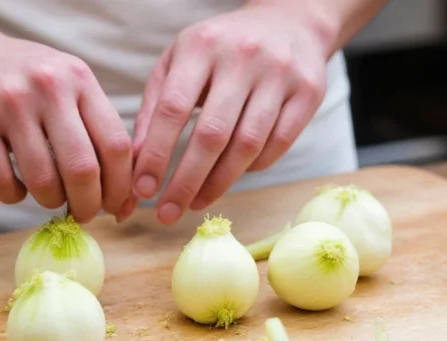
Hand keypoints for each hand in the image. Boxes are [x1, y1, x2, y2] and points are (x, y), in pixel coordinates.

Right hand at [0, 29, 135, 222]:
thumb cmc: (28, 82)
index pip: (116, 145)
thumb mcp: (69, 86)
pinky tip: (18, 186)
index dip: (120, 186)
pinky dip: (15, 196)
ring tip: (50, 196)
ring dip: (51, 201)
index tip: (115, 205)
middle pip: (83, 169)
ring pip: (43, 181)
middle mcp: (47, 87)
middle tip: (84, 214)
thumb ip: (97, 131)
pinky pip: (4, 183)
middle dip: (88, 204)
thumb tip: (125, 200)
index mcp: (79, 79)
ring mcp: (8, 104)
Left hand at [131, 3, 330, 224]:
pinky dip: (253, 167)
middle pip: (212, 134)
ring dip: (218, 183)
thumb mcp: (179, 63)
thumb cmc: (219, 51)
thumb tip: (138, 164)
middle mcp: (242, 56)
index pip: (173, 109)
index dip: (156, 154)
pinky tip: (232, 176)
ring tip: (196, 203)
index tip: (142, 190)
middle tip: (167, 214)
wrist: (289, 22)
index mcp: (201, 46)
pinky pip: (278, 144)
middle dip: (186, 181)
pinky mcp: (309, 91)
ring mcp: (280, 73)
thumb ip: (154, 109)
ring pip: (248, 144)